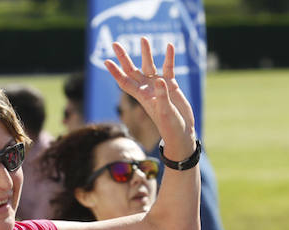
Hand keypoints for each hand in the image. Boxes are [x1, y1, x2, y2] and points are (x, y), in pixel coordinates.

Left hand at [104, 37, 195, 156]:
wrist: (181, 132)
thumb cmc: (170, 126)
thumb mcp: (165, 112)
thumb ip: (162, 96)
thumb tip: (158, 79)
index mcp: (142, 96)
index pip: (124, 82)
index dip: (115, 72)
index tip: (106, 61)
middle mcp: (147, 89)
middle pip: (132, 70)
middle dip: (124, 57)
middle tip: (115, 44)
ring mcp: (159, 86)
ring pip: (150, 66)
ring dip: (146, 53)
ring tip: (144, 38)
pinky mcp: (171, 85)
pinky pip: (168, 68)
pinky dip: (169, 58)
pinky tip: (170, 46)